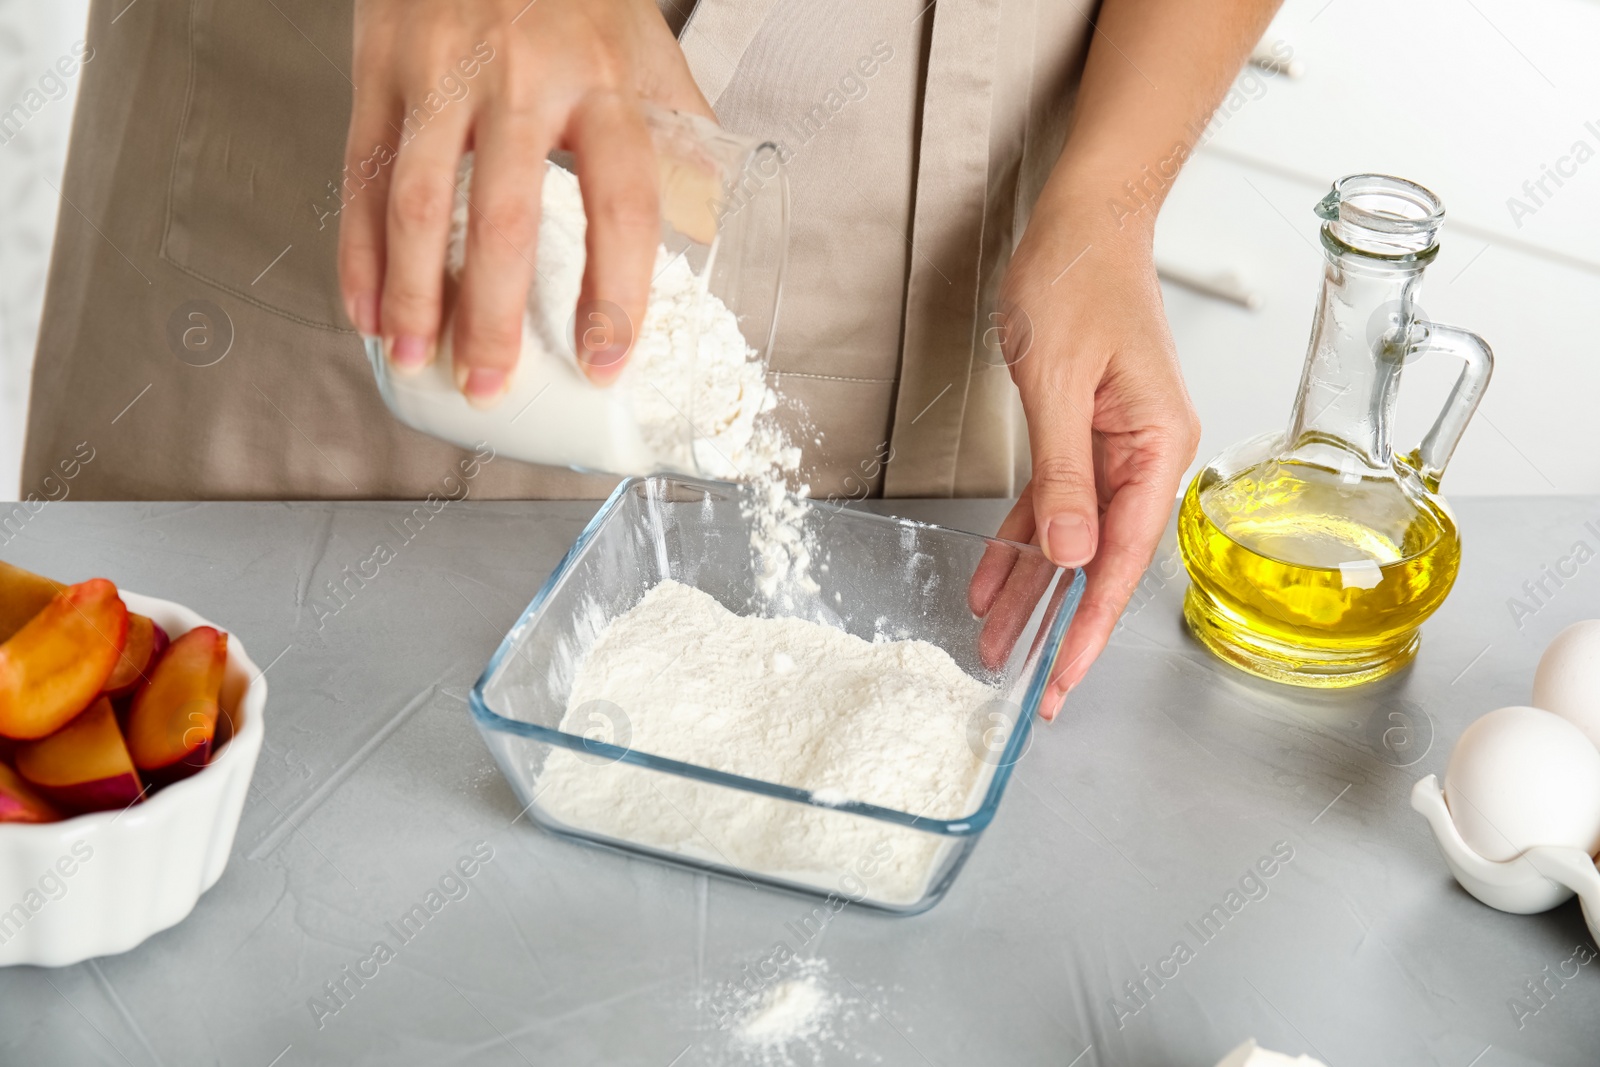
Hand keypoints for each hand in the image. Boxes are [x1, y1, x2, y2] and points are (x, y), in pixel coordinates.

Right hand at [339, 0, 711, 404]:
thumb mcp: (642, 48)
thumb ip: (677, 132)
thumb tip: (707, 222)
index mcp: (604, 83)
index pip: (622, 204)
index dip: (616, 293)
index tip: (606, 359)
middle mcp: (523, 80)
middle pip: (507, 219)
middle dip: (495, 317)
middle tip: (492, 386)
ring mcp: (442, 75)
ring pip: (420, 203)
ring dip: (414, 295)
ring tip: (417, 360)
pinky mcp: (381, 71)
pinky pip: (361, 173)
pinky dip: (359, 250)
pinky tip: (367, 307)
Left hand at [973, 199, 1199, 719]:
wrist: (1081, 220)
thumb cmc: (1080, 278)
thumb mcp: (1058, 380)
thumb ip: (1063, 474)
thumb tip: (1068, 554)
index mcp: (1158, 447)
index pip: (1123, 556)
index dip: (1091, 622)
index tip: (1065, 675)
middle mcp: (1144, 456)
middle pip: (1100, 559)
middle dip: (1060, 624)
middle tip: (1031, 686)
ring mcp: (1114, 449)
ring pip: (1069, 540)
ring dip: (1033, 592)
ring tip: (998, 645)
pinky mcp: (1083, 437)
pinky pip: (1050, 505)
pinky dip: (1021, 542)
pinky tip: (995, 580)